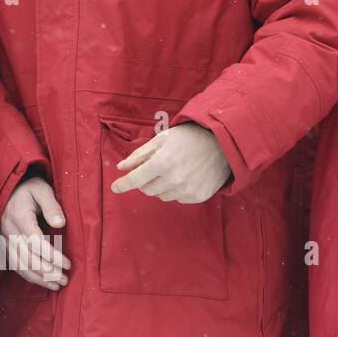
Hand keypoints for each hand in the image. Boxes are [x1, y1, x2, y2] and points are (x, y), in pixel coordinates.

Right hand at [0, 176, 69, 289]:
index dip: (52, 256)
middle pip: (27, 258)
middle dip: (48, 271)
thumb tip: (60, 224)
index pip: (35, 242)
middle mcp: (8, 230)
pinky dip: (29, 276)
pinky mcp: (3, 245)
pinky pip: (14, 265)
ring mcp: (4, 239)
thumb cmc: (29, 189)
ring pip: (20, 265)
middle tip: (65, 279)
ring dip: (39, 278)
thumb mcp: (42, 189)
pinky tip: (43, 281)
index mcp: (19, 216)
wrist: (9, 189)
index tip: (69, 264)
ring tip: (57, 284)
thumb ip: (52, 205)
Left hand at [111, 123, 230, 202]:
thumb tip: (122, 167)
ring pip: (161, 196)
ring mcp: (188, 190)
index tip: (114, 188)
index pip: (135, 179)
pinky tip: (185, 176)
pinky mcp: (198, 196)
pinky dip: (176, 190)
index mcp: (162, 163)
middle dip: (145, 180)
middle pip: (147, 190)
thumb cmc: (189, 138)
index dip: (122, 184)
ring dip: (161, 186)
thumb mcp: (161, 139)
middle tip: (154, 168)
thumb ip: (139, 155)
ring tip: (173, 170)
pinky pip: (177, 199)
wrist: (223, 143)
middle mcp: (174, 179)